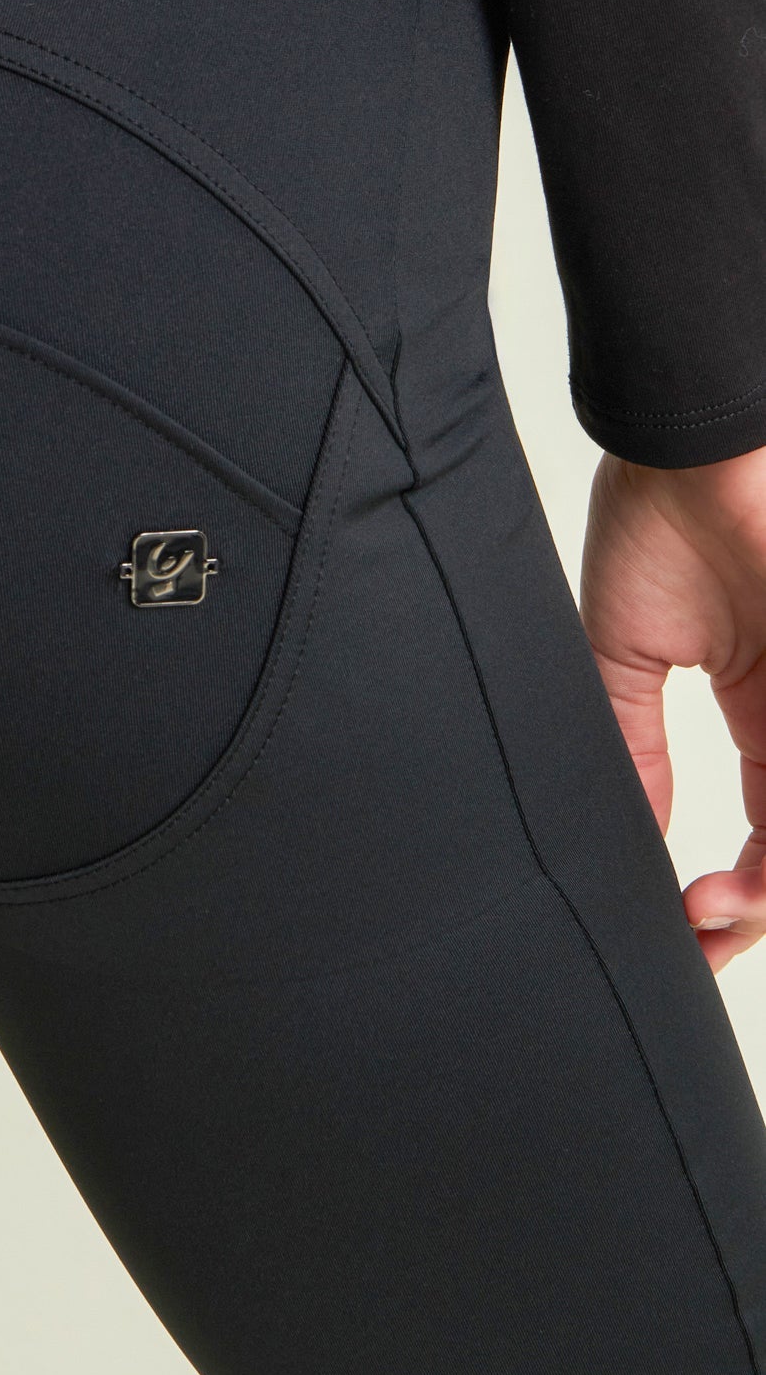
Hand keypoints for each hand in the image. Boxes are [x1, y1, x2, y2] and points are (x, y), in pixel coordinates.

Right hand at [581, 445, 765, 970]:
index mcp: (759, 706)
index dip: (733, 893)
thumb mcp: (623, 654)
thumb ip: (632, 745)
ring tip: (724, 904)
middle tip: (708, 925)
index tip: (689, 927)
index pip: (765, 833)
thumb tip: (630, 828)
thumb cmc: (657, 521)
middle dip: (756, 904)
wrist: (686, 448)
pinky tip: (749, 870)